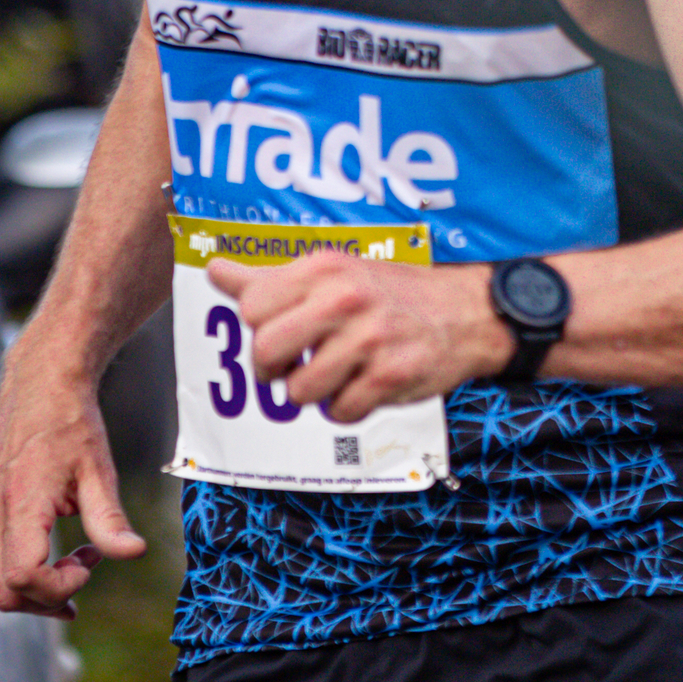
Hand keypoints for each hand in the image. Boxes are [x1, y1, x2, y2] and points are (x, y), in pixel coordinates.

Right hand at [0, 341, 146, 617]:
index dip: (58, 588)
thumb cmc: (69, 423)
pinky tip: (48, 550)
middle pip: (6, 591)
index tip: (87, 565)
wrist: (40, 385)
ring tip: (72, 558)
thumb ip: (111, 520)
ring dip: (34, 586)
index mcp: (18, 502)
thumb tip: (132, 552)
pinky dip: (16, 569)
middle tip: (84, 568)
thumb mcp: (99, 472)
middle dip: (48, 596)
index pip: (23, 578)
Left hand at [209, 251, 509, 422]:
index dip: (257, 329)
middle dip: (273, 371)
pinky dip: (345, 410)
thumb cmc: (390, 294)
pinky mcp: (391, 375)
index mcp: (323, 268)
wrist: (468, 312)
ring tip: (336, 375)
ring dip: (313, 394)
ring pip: (299, 391)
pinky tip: (362, 387)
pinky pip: (340, 413)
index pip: (251, 307)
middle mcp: (344, 298)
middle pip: (265, 352)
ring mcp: (369, 338)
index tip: (279, 334)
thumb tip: (214, 270)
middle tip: (294, 366)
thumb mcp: (333, 272)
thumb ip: (270, 278)